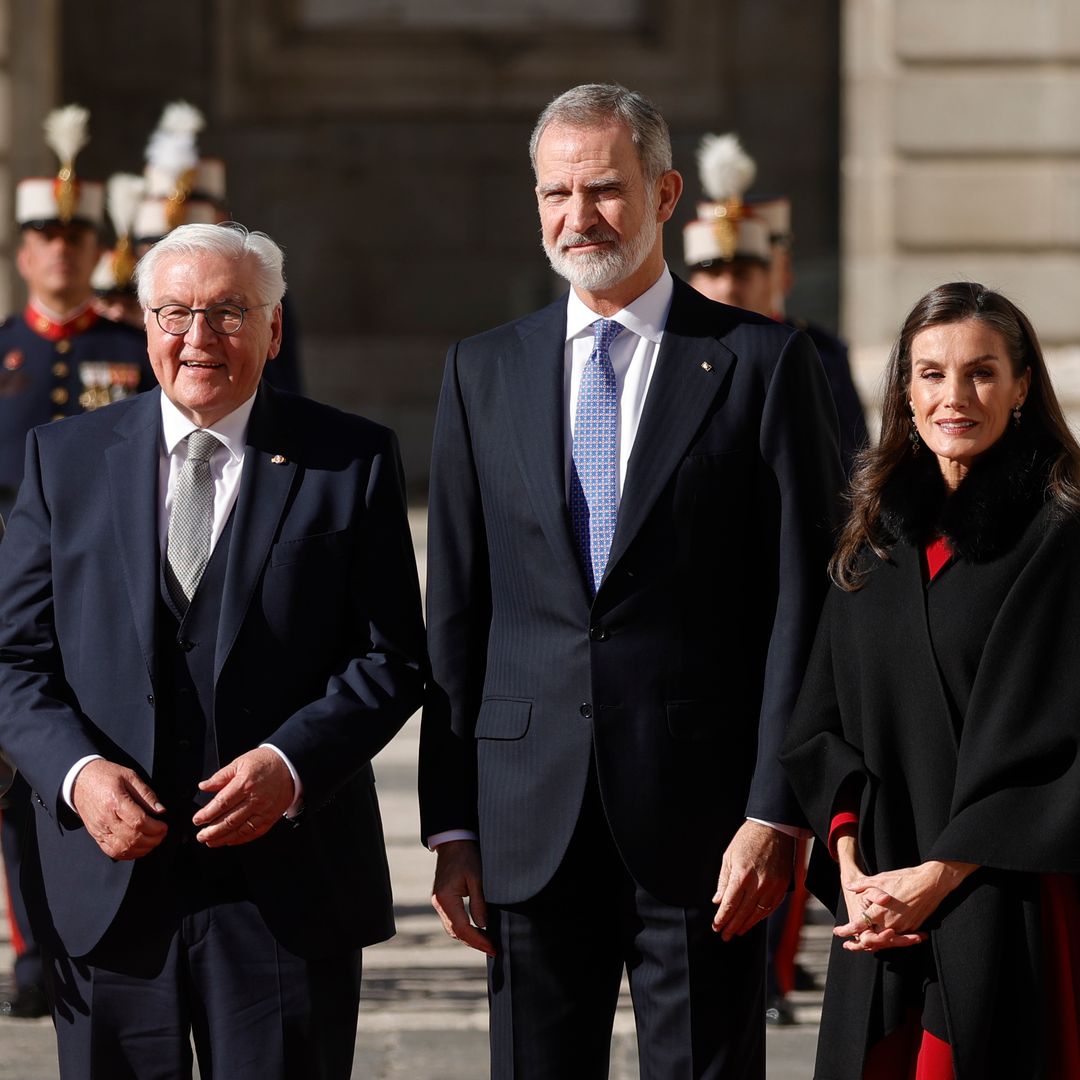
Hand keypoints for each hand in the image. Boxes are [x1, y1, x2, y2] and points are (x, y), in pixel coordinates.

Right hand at [72, 759, 167, 859]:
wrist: (80, 781)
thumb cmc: (105, 776)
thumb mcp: (130, 776)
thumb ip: (146, 794)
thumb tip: (161, 810)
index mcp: (115, 801)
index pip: (138, 821)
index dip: (155, 827)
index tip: (164, 826)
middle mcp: (106, 819)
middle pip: (132, 837)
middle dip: (152, 839)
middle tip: (162, 834)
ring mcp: (99, 829)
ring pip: (122, 848)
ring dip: (142, 849)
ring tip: (153, 841)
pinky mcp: (96, 835)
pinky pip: (111, 851)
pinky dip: (127, 854)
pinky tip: (138, 848)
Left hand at [193, 747, 293, 846]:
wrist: (289, 765)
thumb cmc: (264, 763)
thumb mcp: (240, 762)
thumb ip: (221, 776)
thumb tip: (204, 786)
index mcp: (245, 783)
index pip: (222, 803)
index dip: (207, 814)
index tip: (197, 820)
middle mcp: (255, 799)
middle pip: (230, 820)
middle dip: (212, 831)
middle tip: (201, 835)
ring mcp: (264, 810)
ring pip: (241, 830)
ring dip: (223, 838)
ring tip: (210, 841)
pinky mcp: (271, 817)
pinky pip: (254, 832)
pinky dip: (240, 839)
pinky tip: (230, 840)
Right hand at [431, 839, 494, 956]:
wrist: (453, 842)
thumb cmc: (466, 856)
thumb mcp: (477, 878)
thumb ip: (479, 903)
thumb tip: (483, 926)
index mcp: (445, 898)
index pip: (462, 928)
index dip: (478, 941)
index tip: (492, 948)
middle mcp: (438, 903)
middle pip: (455, 932)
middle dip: (474, 942)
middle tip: (492, 949)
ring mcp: (437, 902)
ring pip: (452, 928)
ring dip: (468, 937)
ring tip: (487, 943)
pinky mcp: (441, 900)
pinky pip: (451, 920)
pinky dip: (463, 928)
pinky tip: (476, 930)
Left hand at [712, 821, 793, 939]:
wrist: (773, 829)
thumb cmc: (748, 839)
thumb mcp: (729, 857)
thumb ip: (723, 881)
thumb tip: (718, 901)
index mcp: (742, 875)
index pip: (730, 904)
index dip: (722, 918)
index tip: (716, 926)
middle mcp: (758, 884)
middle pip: (743, 912)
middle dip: (731, 926)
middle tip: (724, 935)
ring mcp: (773, 886)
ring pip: (758, 913)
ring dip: (746, 924)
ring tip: (737, 931)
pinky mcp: (783, 887)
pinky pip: (771, 907)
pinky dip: (761, 916)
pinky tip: (753, 920)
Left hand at [836, 859, 976, 953]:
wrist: (931, 883)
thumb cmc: (904, 879)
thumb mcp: (879, 878)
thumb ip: (862, 885)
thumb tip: (848, 886)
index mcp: (879, 911)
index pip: (859, 925)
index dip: (846, 930)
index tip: (837, 932)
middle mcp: (890, 922)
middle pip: (871, 938)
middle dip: (859, 942)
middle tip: (849, 944)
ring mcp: (903, 927)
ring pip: (885, 940)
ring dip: (874, 942)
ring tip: (864, 943)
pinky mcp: (913, 927)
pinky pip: (898, 937)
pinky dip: (890, 939)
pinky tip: (883, 938)